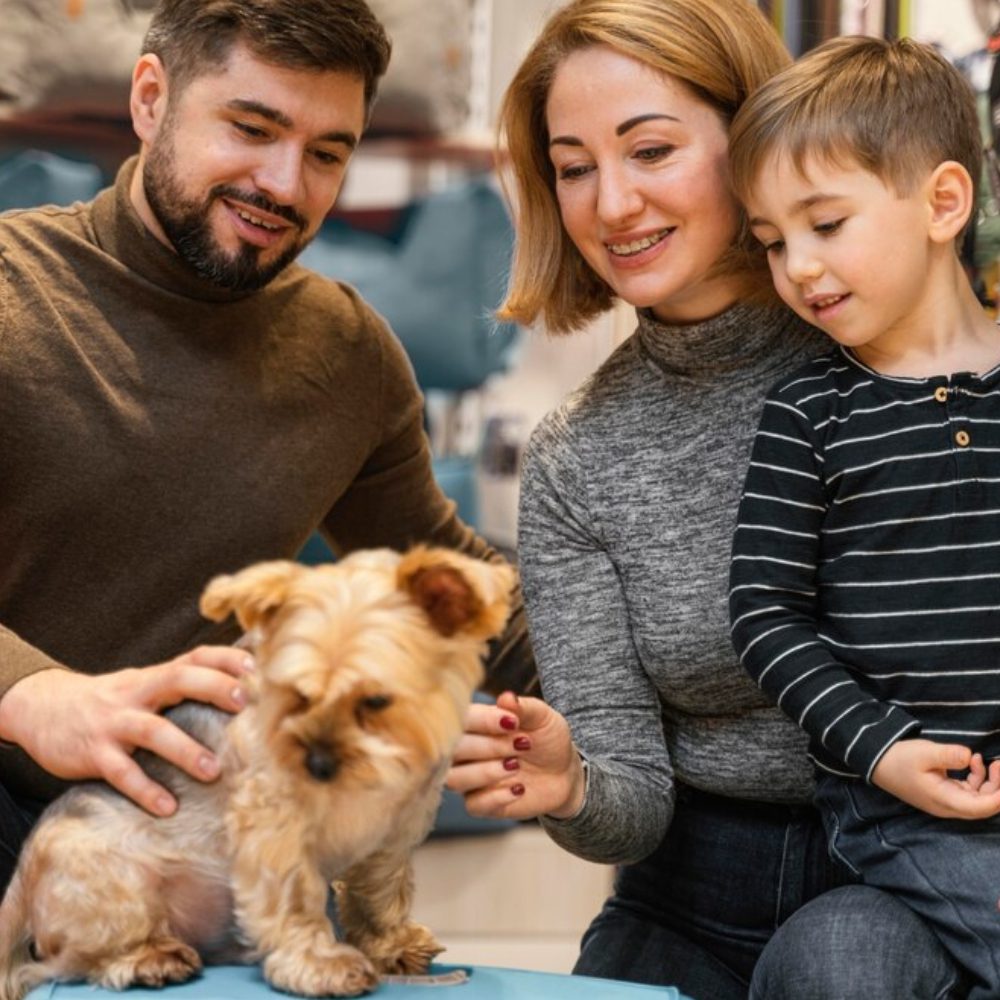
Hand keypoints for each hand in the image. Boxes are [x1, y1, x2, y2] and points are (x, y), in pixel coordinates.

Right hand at [0, 646, 252, 816]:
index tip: (256, 666)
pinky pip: (121, 772)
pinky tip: (167, 807)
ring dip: (184, 750)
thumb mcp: (143, 684)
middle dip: (213, 687)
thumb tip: (239, 687)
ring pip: (152, 730)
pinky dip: (144, 789)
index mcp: (154, 677)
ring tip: (213, 771)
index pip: (195, 657)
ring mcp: (114, 722)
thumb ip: (181, 685)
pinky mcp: (94, 753)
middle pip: (178, 679)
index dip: (225, 658)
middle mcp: (137, 693)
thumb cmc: (110, 701)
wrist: (40, 708)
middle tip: (245, 703)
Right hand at [446, 691, 584, 820]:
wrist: (564, 771)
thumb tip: (506, 698)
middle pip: (453, 750)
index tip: (513, 723)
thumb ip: (524, 708)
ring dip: (485, 773)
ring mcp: (471, 778)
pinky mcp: (481, 804)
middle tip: (522, 745)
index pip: (461, 719)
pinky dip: (495, 797)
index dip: (483, 721)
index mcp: (475, 724)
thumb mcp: (543, 718)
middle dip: (488, 747)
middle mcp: (465, 751)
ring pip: (454, 779)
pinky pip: (473, 805)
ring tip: (516, 767)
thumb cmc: (547, 738)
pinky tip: (519, 788)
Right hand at [871, 740, 999, 818]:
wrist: (877, 762)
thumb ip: (948, 755)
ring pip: (978, 799)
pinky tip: (973, 761)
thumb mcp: (923, 753)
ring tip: (991, 761)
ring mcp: (946, 801)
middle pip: (983, 806)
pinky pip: (969, 791)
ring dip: (990, 783)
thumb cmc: (899, 759)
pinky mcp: (944, 793)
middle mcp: (949, 806)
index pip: (981, 807)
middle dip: (998, 788)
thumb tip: (970, 755)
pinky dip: (977, 778)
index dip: (999, 797)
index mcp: (945, 800)